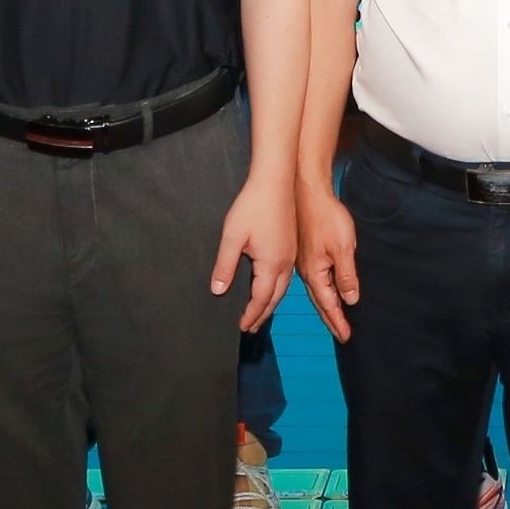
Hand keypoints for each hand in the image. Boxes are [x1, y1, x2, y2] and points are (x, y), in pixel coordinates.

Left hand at [213, 169, 296, 331]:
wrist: (276, 180)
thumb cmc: (253, 206)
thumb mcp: (232, 237)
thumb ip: (225, 266)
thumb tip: (218, 291)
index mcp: (272, 264)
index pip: (261, 299)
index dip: (251, 314)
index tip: (241, 326)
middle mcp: (285, 263)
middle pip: (275, 298)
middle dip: (262, 314)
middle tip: (251, 328)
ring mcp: (290, 254)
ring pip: (283, 288)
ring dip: (271, 302)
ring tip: (260, 312)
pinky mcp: (291, 245)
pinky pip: (286, 276)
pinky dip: (277, 289)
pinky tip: (270, 286)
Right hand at [296, 180, 360, 340]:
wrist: (308, 192)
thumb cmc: (326, 217)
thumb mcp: (343, 248)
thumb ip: (346, 276)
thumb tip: (349, 300)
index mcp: (314, 272)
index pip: (328, 304)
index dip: (338, 320)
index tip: (346, 337)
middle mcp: (306, 271)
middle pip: (320, 301)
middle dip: (331, 318)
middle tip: (341, 334)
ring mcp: (304, 262)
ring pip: (316, 290)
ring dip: (326, 306)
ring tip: (334, 319)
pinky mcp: (306, 252)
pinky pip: (315, 279)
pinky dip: (322, 291)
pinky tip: (326, 291)